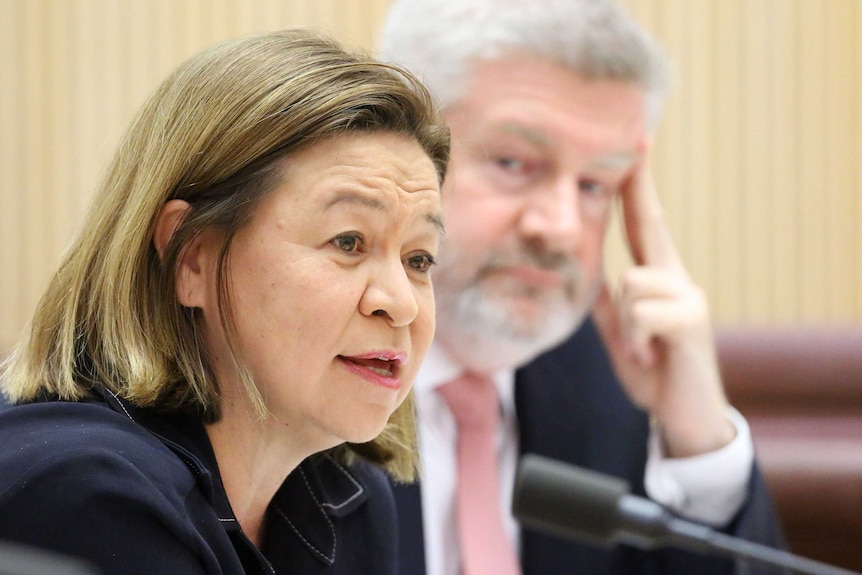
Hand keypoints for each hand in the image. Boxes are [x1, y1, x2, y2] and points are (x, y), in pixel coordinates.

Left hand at [592, 142, 734, 457]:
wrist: (683, 414)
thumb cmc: (653, 368)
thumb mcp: (621, 331)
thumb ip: (609, 302)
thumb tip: (585, 271)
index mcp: (659, 278)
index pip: (644, 222)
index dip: (638, 185)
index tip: (637, 144)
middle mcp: (678, 278)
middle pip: (650, 225)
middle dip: (640, 185)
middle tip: (637, 141)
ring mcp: (689, 296)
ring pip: (633, 282)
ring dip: (626, 324)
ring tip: (642, 348)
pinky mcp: (692, 320)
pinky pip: (642, 313)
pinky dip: (635, 339)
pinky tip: (650, 355)